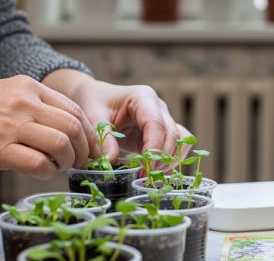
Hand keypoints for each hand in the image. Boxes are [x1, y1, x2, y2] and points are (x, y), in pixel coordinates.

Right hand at [0, 76, 99, 178]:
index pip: (73, 108)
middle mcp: (24, 101)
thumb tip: (63, 127)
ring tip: (59, 167)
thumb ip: (32, 104)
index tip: (89, 146)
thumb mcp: (4, 92)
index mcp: (27, 86)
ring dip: (67, 161)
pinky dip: (47, 172)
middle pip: (73, 126)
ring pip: (62, 144)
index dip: (88, 132)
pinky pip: (39, 164)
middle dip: (83, 149)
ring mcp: (12, 125)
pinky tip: (41, 172)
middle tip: (80, 162)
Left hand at [43, 69, 192, 170]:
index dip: (154, 147)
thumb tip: (111, 161)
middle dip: (161, 158)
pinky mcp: (161, 132)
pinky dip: (169, 160)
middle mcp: (158, 107)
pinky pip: (176, 146)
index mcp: (143, 97)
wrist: (96, 97)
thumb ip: (103, 138)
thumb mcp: (94, 116)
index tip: (144, 168)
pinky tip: (153, 170)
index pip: (156, 124)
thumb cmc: (95, 102)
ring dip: (168, 161)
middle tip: (144, 177)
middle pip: (172, 134)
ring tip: (148, 175)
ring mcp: (163, 119)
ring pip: (179, 141)